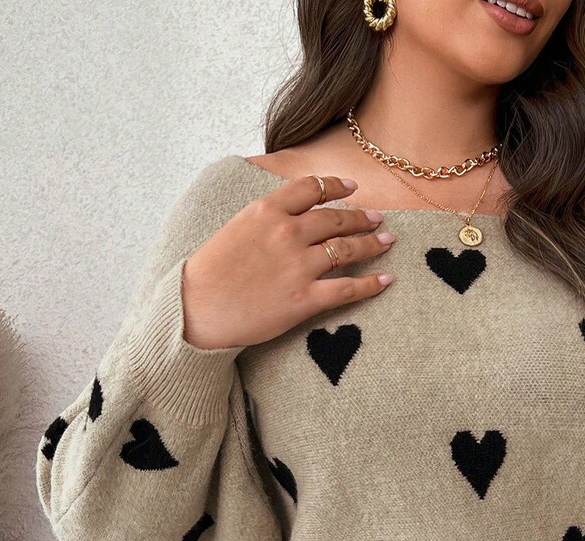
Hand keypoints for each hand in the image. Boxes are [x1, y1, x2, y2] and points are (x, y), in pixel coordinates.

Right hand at [180, 175, 395, 349]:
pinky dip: (372, 284)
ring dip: (372, 244)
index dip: (336, 186)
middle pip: (336, 219)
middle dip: (361, 218)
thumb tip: (287, 215)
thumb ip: (265, 219)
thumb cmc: (209, 274)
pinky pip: (348, 289)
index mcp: (267, 211)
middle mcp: (288, 233)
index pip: (311, 189)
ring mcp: (299, 266)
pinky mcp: (306, 299)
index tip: (352, 189)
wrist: (197, 310)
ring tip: (387, 241)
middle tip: (376, 219)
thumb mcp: (234, 228)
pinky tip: (387, 280)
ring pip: (347, 250)